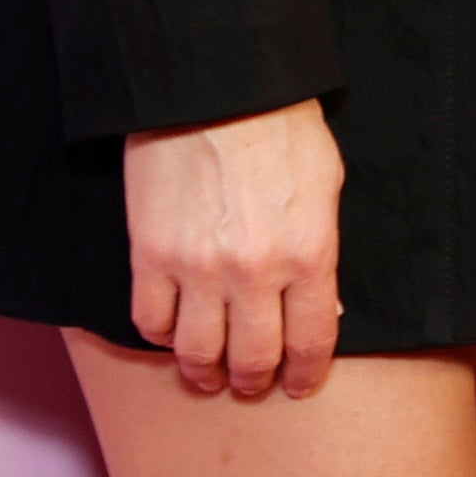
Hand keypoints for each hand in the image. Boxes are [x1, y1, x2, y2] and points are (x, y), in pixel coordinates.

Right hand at [120, 99, 346, 399]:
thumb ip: (321, 251)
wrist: (217, 90)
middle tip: (250, 385)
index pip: (312, 340)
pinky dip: (160, 336)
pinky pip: (149, 320)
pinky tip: (171, 332)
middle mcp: (254, 273)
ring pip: (196, 352)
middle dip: (253, 380)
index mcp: (309, 254)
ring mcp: (197, 268)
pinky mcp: (150, 255)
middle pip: (252, 357)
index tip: (299, 385)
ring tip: (207, 374)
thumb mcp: (326, 188)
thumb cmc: (283, 130)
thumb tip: (320, 305)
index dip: (306, 373)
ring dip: (203, 372)